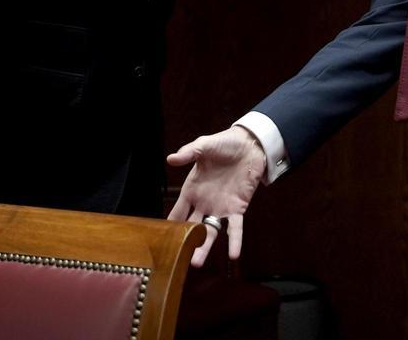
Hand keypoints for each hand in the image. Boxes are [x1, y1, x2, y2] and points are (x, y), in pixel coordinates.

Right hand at [167, 126, 265, 266]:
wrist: (249, 145)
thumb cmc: (224, 144)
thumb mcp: (204, 146)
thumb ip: (188, 153)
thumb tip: (170, 159)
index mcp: (192, 190)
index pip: (177, 211)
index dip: (169, 224)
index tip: (158, 241)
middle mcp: (204, 203)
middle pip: (191, 227)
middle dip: (184, 243)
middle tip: (175, 260)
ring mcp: (220, 208)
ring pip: (211, 232)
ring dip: (205, 247)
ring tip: (196, 263)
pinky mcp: (238, 208)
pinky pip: (235, 228)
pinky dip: (235, 241)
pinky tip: (234, 255)